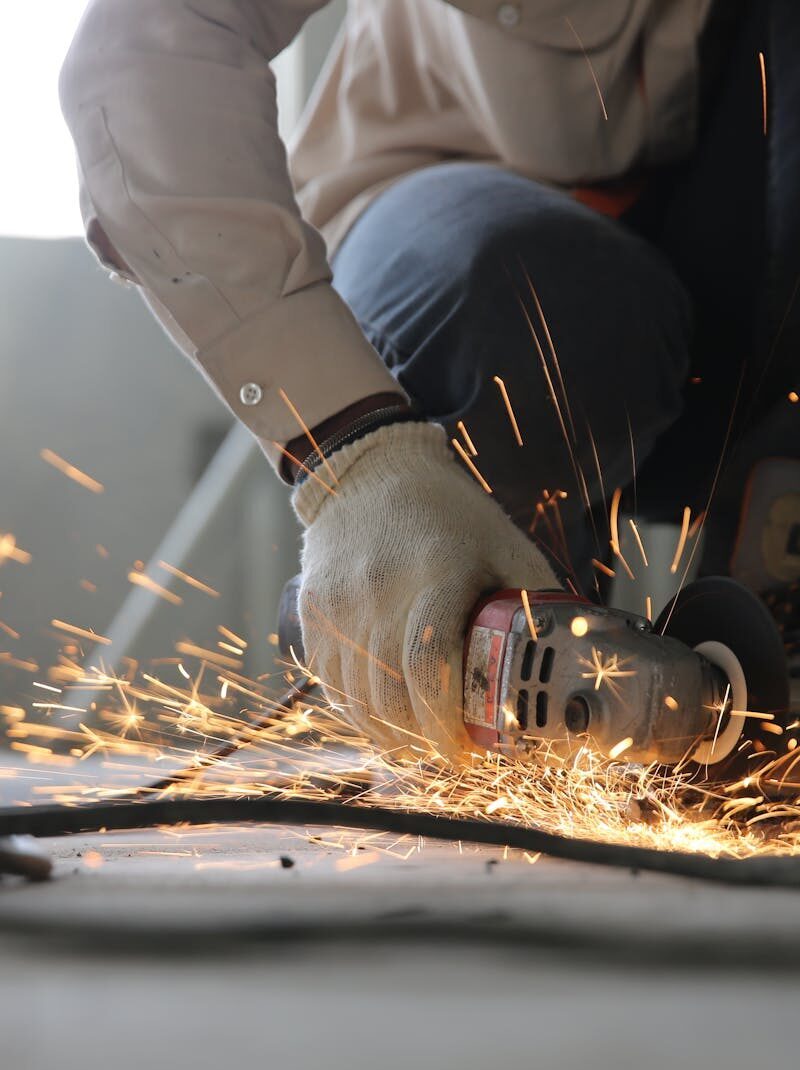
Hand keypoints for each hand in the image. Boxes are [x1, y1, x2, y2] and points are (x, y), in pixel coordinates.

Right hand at [292, 422, 558, 758]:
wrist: (370, 473)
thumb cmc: (449, 513)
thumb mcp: (504, 545)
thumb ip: (534, 601)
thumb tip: (572, 659)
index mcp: (437, 574)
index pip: (429, 665)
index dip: (444, 721)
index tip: (464, 751)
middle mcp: (380, 591)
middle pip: (390, 692)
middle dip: (419, 739)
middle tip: (447, 754)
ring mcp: (339, 602)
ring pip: (355, 696)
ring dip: (386, 734)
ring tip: (414, 745)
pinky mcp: (313, 609)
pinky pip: (328, 680)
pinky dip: (353, 712)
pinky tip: (378, 720)